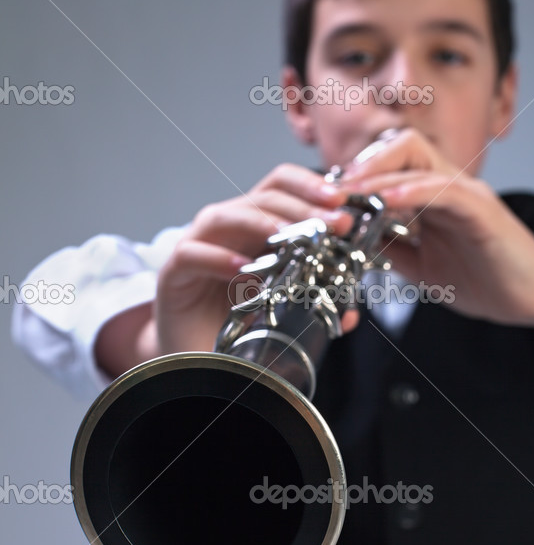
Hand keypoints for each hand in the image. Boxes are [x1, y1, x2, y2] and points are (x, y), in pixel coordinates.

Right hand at [154, 164, 356, 354]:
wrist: (191, 358)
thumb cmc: (235, 324)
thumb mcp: (281, 307)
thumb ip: (313, 302)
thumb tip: (350, 313)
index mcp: (255, 226)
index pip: (281, 186)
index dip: (311, 186)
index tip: (342, 202)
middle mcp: (226, 228)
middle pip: (262, 197)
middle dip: (302, 208)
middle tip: (333, 225)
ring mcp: (197, 245)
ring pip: (224, 216)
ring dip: (261, 223)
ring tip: (288, 237)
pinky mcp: (173, 272)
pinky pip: (192, 254)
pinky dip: (218, 258)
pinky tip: (242, 270)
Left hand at [339, 128, 533, 339]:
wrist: (532, 298)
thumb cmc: (485, 278)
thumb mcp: (422, 265)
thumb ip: (390, 248)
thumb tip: (350, 241)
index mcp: (435, 195)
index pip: (392, 163)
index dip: (357, 174)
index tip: (327, 199)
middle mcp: (451, 186)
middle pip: (403, 145)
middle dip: (363, 164)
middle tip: (332, 192)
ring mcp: (469, 195)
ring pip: (420, 161)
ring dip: (378, 175)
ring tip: (349, 194)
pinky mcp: (484, 213)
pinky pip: (446, 191)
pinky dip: (414, 192)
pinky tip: (388, 202)